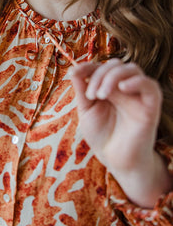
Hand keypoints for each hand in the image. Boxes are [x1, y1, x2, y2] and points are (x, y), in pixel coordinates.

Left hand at [70, 59, 171, 206]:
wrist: (115, 160)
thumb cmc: (102, 136)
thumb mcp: (86, 110)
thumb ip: (82, 90)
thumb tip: (73, 69)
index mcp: (110, 87)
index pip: (103, 66)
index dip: (89, 65)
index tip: (75, 74)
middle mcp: (125, 88)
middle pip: (116, 65)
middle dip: (99, 74)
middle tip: (91, 95)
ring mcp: (138, 95)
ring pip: (132, 69)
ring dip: (112, 77)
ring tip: (100, 95)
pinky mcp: (151, 106)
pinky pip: (150, 86)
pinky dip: (137, 81)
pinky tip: (122, 88)